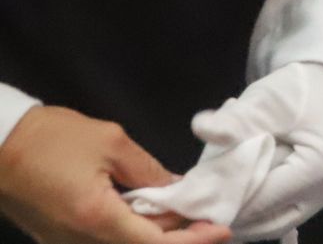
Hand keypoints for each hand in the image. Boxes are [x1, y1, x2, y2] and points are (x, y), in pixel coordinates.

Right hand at [0, 106, 229, 243]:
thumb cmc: (52, 138)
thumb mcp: (111, 143)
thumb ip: (149, 171)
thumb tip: (178, 189)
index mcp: (97, 219)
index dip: (193, 241)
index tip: (222, 229)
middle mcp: (80, 241)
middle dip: (179, 238)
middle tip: (209, 219)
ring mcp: (65, 243)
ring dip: (155, 235)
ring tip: (184, 214)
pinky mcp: (56, 239)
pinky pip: (103, 241)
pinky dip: (131, 231)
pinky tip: (150, 212)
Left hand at [189, 64, 322, 240]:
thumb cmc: (304, 88)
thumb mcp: (267, 100)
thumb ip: (235, 120)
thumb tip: (200, 128)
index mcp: (322, 165)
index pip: (262, 201)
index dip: (224, 203)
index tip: (191, 200)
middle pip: (271, 221)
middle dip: (233, 215)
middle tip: (198, 206)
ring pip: (280, 222)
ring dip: (247, 215)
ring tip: (215, 202)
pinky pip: (290, 211)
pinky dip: (263, 207)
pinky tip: (241, 195)